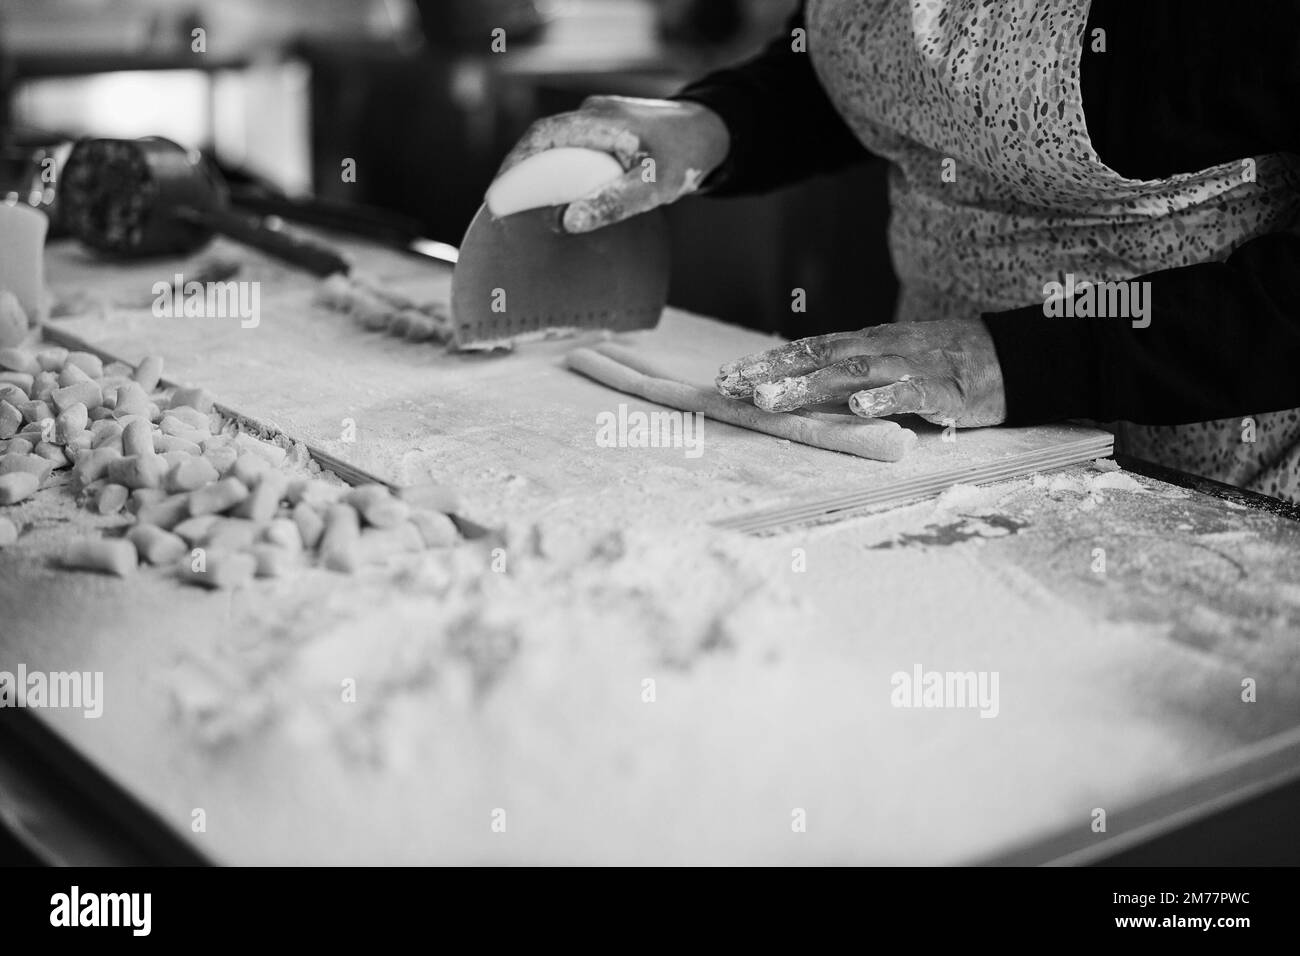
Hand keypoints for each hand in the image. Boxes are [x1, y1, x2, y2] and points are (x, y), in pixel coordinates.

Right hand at [492, 96, 729, 233]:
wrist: (716, 134)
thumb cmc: (687, 156)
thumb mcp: (653, 186)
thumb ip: (613, 203)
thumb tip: (569, 221)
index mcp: (598, 120)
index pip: (540, 137)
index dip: (513, 164)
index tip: (497, 194)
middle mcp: (593, 115)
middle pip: (541, 141)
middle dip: (518, 173)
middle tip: (503, 208)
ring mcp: (600, 123)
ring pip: (557, 147)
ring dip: (538, 174)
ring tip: (523, 209)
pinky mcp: (608, 136)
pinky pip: (573, 152)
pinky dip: (558, 174)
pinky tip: (556, 200)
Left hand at [716, 320, 1007, 426]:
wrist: (1013, 358)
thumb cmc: (944, 366)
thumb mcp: (889, 366)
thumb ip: (849, 378)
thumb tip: (798, 393)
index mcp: (867, 344)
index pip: (808, 349)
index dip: (767, 362)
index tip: (727, 376)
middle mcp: (882, 348)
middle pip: (820, 357)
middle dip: (774, 373)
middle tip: (733, 387)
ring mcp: (913, 366)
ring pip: (854, 372)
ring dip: (810, 385)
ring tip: (773, 400)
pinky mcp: (945, 389)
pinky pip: (911, 392)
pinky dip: (884, 398)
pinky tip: (858, 408)